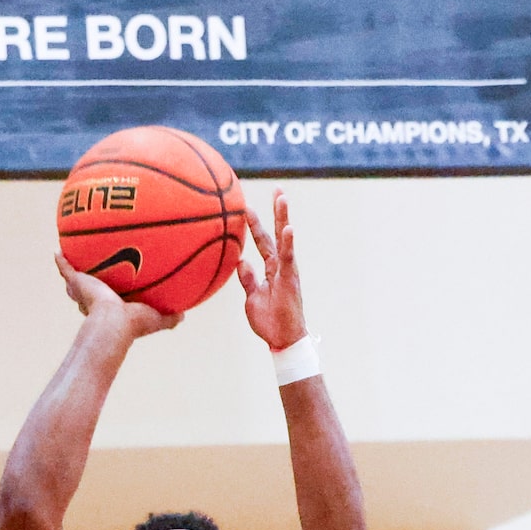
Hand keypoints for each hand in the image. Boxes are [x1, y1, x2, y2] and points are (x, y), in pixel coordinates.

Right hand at [52, 253, 180, 338]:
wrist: (112, 324)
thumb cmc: (133, 325)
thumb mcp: (155, 319)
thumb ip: (169, 318)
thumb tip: (184, 316)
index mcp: (112, 308)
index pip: (110, 300)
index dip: (110, 294)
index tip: (112, 289)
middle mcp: (95, 300)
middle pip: (90, 290)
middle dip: (88, 283)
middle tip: (90, 272)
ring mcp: (84, 292)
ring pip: (75, 280)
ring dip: (72, 272)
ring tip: (70, 256)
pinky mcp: (77, 283)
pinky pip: (66, 269)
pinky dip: (61, 262)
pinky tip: (57, 251)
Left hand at [237, 190, 308, 351]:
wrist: (282, 340)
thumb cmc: (269, 322)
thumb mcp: (252, 298)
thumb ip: (247, 279)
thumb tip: (240, 261)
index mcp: (271, 269)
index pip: (263, 241)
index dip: (256, 224)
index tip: (248, 206)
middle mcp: (281, 266)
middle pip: (277, 233)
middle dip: (276, 211)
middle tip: (277, 189)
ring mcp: (287, 271)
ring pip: (284, 239)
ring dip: (282, 218)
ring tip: (281, 197)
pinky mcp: (290, 280)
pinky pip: (288, 258)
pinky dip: (288, 242)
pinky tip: (288, 228)